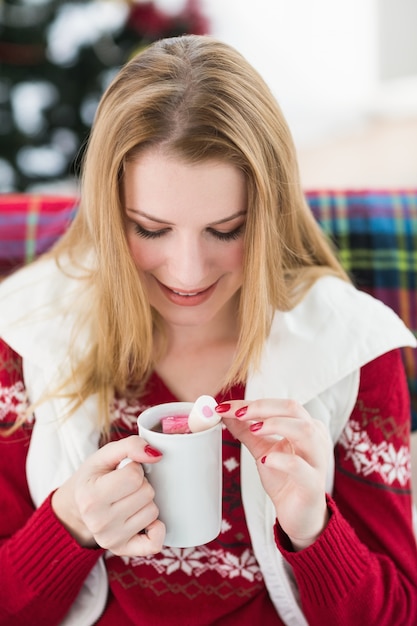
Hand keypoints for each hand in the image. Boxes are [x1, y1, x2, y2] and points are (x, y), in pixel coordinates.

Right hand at [52, 435, 165, 556]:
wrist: (77, 506)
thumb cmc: (94, 477)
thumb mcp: (106, 454)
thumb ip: (131, 446)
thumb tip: (155, 455)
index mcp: (91, 496)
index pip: (135, 476)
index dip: (134, 468)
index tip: (123, 471)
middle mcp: (99, 522)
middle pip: (146, 494)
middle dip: (141, 484)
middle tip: (125, 486)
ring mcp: (110, 539)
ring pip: (153, 512)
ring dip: (145, 502)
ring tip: (128, 500)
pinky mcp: (122, 550)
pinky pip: (154, 544)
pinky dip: (156, 529)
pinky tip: (144, 520)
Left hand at [216, 399, 331, 549]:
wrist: (299, 515)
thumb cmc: (285, 478)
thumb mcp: (262, 449)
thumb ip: (246, 430)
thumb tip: (225, 411)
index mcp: (305, 426)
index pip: (280, 405)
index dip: (252, 403)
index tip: (226, 406)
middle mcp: (316, 438)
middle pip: (293, 409)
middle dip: (262, 408)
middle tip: (238, 413)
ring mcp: (317, 460)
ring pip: (304, 431)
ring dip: (275, 425)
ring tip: (253, 429)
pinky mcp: (313, 484)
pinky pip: (300, 466)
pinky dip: (281, 459)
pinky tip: (265, 460)